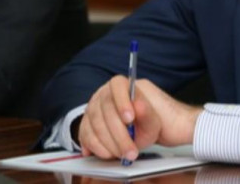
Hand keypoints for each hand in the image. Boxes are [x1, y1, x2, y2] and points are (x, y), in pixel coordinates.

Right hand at [78, 76, 202, 161]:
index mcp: (122, 85)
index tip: (130, 119)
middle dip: (119, 134)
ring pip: (95, 125)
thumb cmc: (152, 121)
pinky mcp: (87, 125)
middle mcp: (104, 94)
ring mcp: (93, 109)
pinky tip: (109, 154)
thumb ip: (147, 113)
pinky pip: (86, 136)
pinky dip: (97, 148)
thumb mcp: (154, 119)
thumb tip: (138, 105)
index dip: (122, 102)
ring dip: (110, 144)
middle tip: (131, 150)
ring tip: (125, 155)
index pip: (118, 85)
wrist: (148, 130)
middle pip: (105, 110)